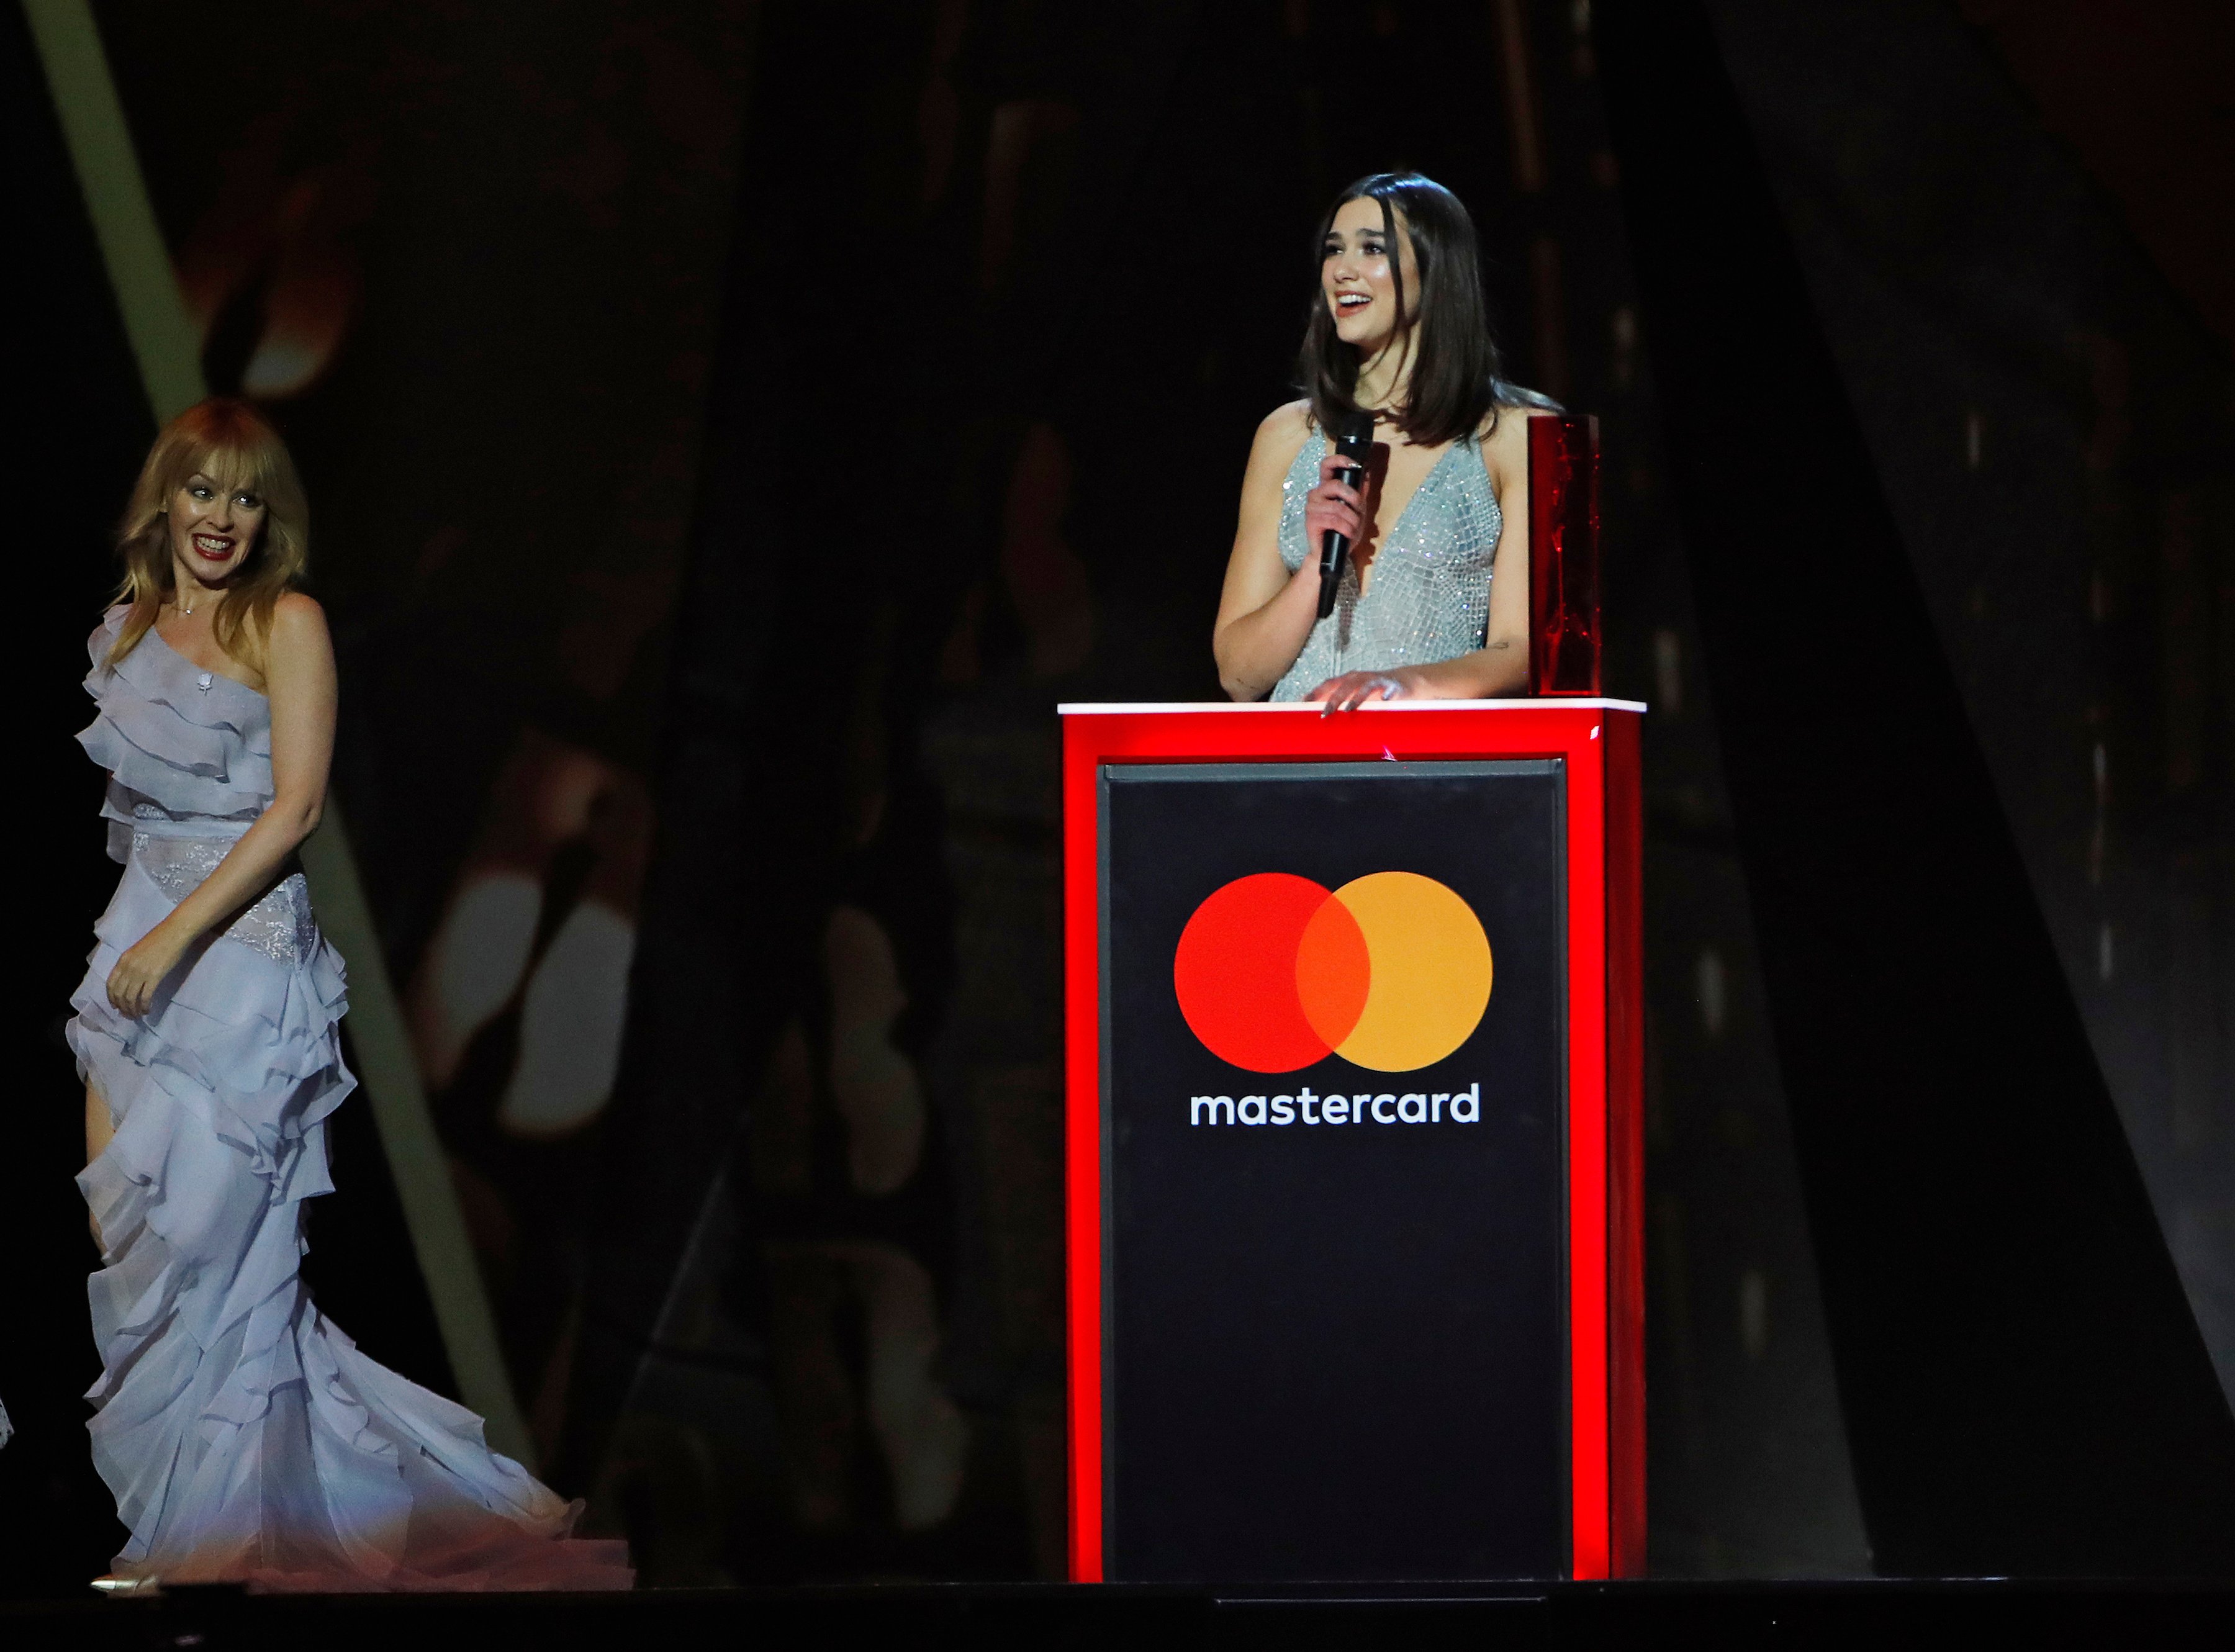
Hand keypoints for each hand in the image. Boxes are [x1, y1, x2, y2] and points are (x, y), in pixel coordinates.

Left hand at [106, 925, 188, 1017]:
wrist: (175, 932)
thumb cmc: (159, 939)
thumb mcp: (138, 951)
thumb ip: (131, 964)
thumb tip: (130, 980)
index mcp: (123, 960)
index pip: (110, 984)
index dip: (111, 998)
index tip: (116, 1007)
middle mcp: (128, 968)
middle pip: (119, 994)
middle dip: (122, 1008)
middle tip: (128, 1015)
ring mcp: (141, 972)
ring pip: (131, 998)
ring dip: (133, 1010)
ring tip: (138, 1015)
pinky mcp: (154, 976)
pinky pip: (146, 996)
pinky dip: (145, 1006)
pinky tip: (148, 1010)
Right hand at [1301, 453, 1370, 566]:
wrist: (1332, 553)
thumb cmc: (1342, 530)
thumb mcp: (1357, 510)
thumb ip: (1360, 493)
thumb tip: (1366, 474)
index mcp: (1326, 488)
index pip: (1326, 465)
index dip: (1340, 461)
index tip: (1355, 465)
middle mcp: (1316, 494)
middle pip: (1335, 485)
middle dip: (1353, 498)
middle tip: (1359, 510)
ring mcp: (1312, 508)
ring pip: (1337, 507)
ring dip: (1351, 519)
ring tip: (1353, 528)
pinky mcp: (1311, 522)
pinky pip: (1334, 520)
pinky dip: (1346, 528)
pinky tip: (1347, 533)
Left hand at [1309, 668, 1423, 712]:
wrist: (1403, 682)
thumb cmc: (1373, 692)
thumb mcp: (1354, 697)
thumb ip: (1338, 705)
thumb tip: (1318, 718)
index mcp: (1347, 680)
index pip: (1328, 685)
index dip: (1315, 693)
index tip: (1302, 704)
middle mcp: (1359, 678)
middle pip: (1343, 686)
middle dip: (1333, 700)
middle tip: (1324, 714)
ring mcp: (1375, 680)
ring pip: (1363, 686)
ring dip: (1355, 698)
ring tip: (1348, 710)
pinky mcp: (1392, 685)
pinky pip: (1389, 689)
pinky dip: (1386, 694)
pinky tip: (1383, 700)